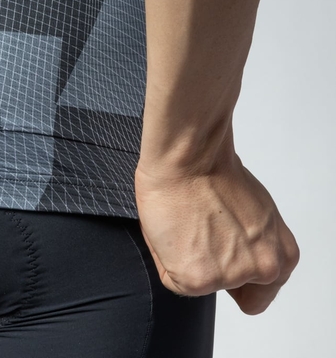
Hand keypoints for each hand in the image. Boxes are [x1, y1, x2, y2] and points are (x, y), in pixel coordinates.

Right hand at [134, 149, 299, 314]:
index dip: (233, 268)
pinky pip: (171, 277)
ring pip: (198, 282)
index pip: (257, 289)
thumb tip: (233, 248)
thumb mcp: (255, 213)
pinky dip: (164, 256)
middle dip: (211, 265)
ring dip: (185, 258)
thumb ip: (252, 242)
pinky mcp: (197, 279)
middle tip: (200, 232)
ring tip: (184, 223)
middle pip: (228, 289)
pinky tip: (172, 228)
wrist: (189, 157)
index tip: (220, 252)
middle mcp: (263, 270)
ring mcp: (230, 277)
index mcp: (281, 254)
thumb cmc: (213, 169)